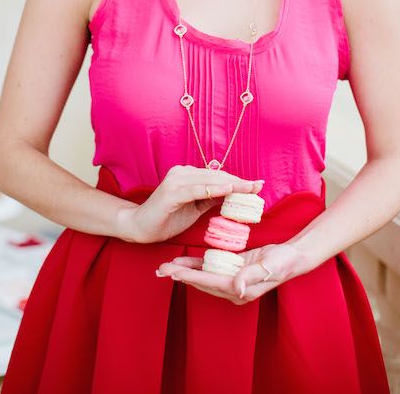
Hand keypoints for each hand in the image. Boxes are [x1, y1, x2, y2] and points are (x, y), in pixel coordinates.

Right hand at [127, 165, 264, 243]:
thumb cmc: (167, 218)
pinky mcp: (171, 192)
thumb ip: (211, 199)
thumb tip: (233, 195)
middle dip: (239, 182)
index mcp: (188, 175)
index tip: (257, 185)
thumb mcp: (195, 208)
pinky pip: (196, 189)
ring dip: (231, 184)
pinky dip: (213, 189)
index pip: (218, 176)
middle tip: (259, 186)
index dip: (238, 181)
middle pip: (216, 176)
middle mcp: (183, 173)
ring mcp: (176, 180)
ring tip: (249, 188)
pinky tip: (227, 189)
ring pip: (209, 180)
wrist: (140, 227)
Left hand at [156, 242, 309, 304]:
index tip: (172, 272)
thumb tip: (237, 288)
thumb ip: (252, 276)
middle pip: (202, 282)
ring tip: (166, 267)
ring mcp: (233, 282)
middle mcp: (234, 289)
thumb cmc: (284, 261)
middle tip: (160, 269)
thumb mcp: (270, 266)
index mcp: (241, 290)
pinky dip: (196, 267)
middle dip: (181, 276)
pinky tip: (184, 263)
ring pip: (203, 277)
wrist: (293, 257)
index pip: (210, 282)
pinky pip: (211, 270)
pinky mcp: (233, 272)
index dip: (190, 277)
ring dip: (185, 272)